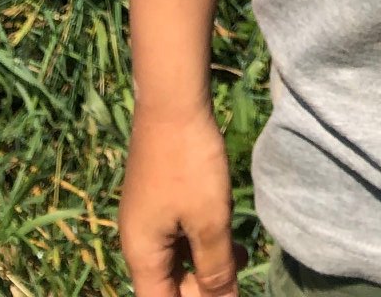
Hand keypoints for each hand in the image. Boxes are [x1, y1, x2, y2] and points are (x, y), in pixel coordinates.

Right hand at [119, 100, 249, 295]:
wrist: (172, 102)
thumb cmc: (189, 163)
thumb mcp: (210, 220)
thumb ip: (216, 270)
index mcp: (142, 256)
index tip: (225, 293)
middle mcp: (138, 242)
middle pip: (168, 287)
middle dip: (203, 288)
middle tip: (239, 269)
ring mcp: (147, 219)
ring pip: (176, 261)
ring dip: (207, 265)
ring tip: (242, 254)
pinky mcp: (158, 200)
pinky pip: (178, 236)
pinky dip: (201, 242)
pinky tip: (227, 232)